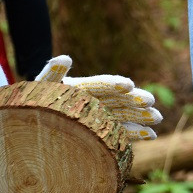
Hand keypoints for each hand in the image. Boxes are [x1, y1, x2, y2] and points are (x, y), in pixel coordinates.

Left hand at [35, 55, 162, 139]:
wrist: (35, 121)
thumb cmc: (37, 102)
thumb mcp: (43, 86)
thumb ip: (53, 73)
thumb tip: (64, 57)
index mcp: (83, 87)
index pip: (101, 84)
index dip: (114, 84)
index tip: (128, 85)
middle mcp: (96, 101)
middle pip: (119, 100)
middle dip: (136, 101)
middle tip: (151, 101)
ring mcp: (102, 116)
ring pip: (125, 115)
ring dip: (142, 117)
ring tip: (157, 118)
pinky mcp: (105, 131)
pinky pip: (123, 132)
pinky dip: (136, 134)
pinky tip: (151, 135)